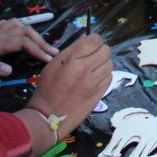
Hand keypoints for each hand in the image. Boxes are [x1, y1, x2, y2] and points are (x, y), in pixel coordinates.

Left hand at [0, 19, 57, 74]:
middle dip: (41, 41)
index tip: (48, 59)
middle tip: (52, 52)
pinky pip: (9, 24)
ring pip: (19, 25)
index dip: (37, 49)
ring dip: (33, 33)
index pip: (23, 42)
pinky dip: (20, 27)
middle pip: (25, 31)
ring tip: (41, 43)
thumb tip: (10, 70)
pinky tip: (21, 33)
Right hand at [19, 34, 111, 154]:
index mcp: (73, 60)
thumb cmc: (47, 88)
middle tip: (92, 56)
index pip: (95, 40)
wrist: (48, 116)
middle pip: (106, 50)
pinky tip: (95, 78)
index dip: (94, 40)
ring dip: (103, 63)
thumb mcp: (53, 64)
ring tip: (93, 68)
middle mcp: (86, 69)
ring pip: (109, 64)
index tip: (90, 45)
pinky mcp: (99, 94)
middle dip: (100, 50)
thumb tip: (86, 41)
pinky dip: (104, 75)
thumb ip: (71, 51)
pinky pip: (109, 77)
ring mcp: (94, 83)